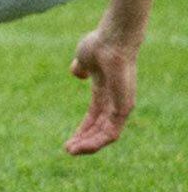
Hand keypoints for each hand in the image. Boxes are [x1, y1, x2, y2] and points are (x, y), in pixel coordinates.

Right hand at [64, 28, 138, 154]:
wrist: (111, 39)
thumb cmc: (99, 45)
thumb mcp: (84, 59)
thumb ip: (80, 68)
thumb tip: (77, 73)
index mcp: (105, 92)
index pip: (95, 118)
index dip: (82, 130)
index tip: (68, 142)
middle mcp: (115, 102)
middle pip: (100, 129)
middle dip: (84, 141)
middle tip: (68, 150)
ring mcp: (121, 105)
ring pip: (107, 135)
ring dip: (89, 145)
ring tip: (71, 151)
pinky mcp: (124, 108)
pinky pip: (112, 132)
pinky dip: (97, 141)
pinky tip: (82, 145)